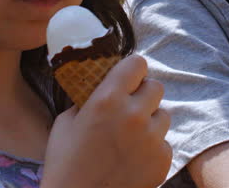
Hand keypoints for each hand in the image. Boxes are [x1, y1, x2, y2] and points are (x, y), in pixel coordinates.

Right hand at [41, 55, 172, 187]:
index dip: (132, 70)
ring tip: (130, 137)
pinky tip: (133, 158)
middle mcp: (134, 115)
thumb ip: (87, 99)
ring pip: (163, 115)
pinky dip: (152, 148)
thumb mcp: (66, 123)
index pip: (138, 63)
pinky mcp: (162, 160)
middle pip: (156, 87)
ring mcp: (152, 139)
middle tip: (129, 108)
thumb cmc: (65, 165)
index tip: (128, 78)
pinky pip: (164, 143)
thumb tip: (100, 86)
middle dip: (143, 95)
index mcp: (108, 99)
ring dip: (150, 121)